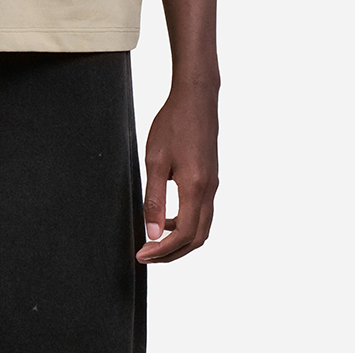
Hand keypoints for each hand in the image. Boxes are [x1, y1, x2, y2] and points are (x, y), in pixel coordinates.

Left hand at [136, 85, 218, 263]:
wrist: (196, 98)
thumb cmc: (174, 124)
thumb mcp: (156, 160)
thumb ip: (154, 198)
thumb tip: (151, 232)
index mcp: (195, 188)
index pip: (183, 235)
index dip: (162, 251)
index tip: (142, 255)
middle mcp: (209, 191)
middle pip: (196, 238)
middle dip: (172, 253)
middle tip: (148, 255)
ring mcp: (212, 185)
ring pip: (202, 227)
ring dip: (180, 240)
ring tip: (154, 239)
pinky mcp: (210, 178)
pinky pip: (202, 212)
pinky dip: (186, 224)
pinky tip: (166, 216)